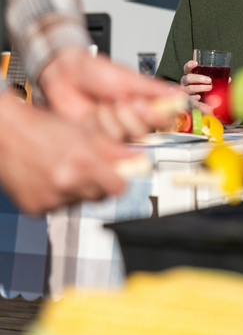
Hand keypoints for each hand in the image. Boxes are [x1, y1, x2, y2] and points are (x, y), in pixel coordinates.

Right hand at [0, 89, 133, 213]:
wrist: (5, 133)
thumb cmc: (42, 126)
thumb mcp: (83, 131)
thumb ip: (112, 148)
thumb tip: (138, 158)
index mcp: (82, 161)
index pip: (119, 187)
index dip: (122, 179)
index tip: (121, 174)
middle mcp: (67, 182)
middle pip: (101, 196)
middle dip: (101, 183)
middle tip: (92, 168)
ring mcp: (50, 198)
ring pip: (80, 201)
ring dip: (79, 188)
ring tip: (67, 167)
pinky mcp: (36, 208)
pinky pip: (58, 206)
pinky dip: (59, 194)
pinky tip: (51, 176)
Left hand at [38, 46, 185, 139]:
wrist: (66, 75)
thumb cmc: (96, 72)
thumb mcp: (128, 78)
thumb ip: (155, 89)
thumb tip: (180, 94)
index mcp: (145, 104)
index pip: (163, 120)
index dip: (152, 114)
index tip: (140, 101)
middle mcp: (132, 119)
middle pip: (142, 131)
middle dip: (126, 113)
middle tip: (117, 98)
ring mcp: (115, 130)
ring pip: (121, 136)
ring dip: (108, 117)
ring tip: (100, 103)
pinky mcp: (97, 138)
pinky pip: (102, 141)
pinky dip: (95, 124)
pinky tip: (90, 114)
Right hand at [181, 60, 211, 101]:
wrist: (196, 101)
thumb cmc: (202, 87)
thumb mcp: (207, 81)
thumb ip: (215, 79)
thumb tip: (228, 79)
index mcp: (189, 75)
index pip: (187, 68)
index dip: (190, 65)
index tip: (196, 63)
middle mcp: (185, 82)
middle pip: (188, 78)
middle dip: (198, 78)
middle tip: (209, 80)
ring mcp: (184, 91)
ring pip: (189, 88)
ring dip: (200, 88)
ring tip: (209, 87)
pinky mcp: (186, 99)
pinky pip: (190, 98)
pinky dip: (195, 97)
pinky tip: (200, 97)